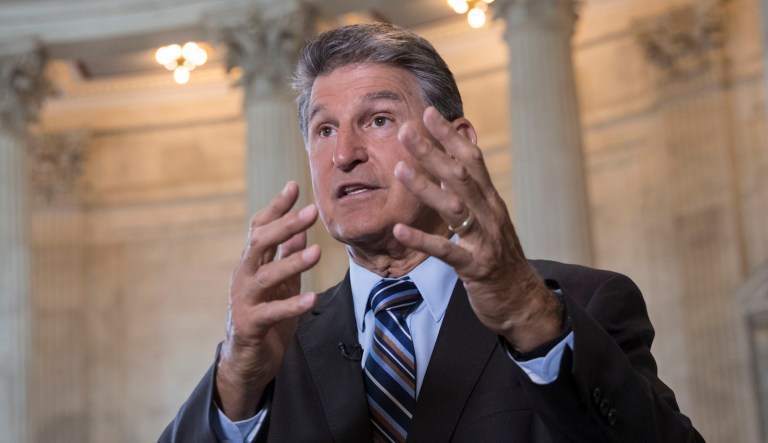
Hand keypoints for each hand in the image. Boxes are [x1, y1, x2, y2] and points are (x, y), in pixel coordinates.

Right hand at [216, 181, 320, 419]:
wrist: (247, 361)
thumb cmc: (265, 317)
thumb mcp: (280, 283)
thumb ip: (286, 256)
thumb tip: (300, 229)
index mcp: (252, 263)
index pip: (260, 227)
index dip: (276, 207)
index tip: (294, 186)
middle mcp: (244, 276)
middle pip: (260, 243)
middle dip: (285, 225)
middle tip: (312, 211)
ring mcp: (244, 300)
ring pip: (265, 275)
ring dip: (292, 262)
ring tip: (318, 252)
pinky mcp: (250, 325)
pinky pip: (271, 312)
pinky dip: (292, 305)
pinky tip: (312, 298)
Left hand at [392, 107, 562, 351]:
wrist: (522, 301)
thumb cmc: (499, 257)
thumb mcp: (487, 221)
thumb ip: (470, 195)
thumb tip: (447, 166)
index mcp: (491, 201)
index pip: (472, 160)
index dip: (450, 136)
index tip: (428, 113)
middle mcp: (490, 215)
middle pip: (461, 176)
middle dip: (433, 151)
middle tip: (405, 130)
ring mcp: (484, 241)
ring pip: (454, 207)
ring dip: (425, 187)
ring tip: (398, 169)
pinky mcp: (476, 267)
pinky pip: (447, 251)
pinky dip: (422, 239)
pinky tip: (399, 230)